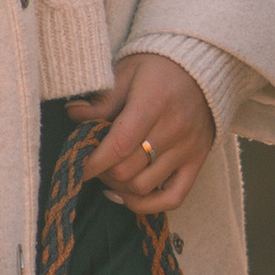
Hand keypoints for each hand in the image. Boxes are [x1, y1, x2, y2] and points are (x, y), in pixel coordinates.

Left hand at [73, 50, 212, 214]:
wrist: (201, 69)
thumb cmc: (157, 70)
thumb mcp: (126, 73)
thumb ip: (102, 100)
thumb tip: (73, 114)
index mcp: (154, 103)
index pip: (119, 145)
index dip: (93, 162)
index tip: (77, 166)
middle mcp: (174, 129)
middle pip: (128, 169)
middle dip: (102, 172)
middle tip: (93, 163)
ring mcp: (188, 149)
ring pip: (143, 186)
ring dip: (120, 185)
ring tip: (110, 173)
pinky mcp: (197, 162)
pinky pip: (173, 198)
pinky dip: (147, 204)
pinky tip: (128, 195)